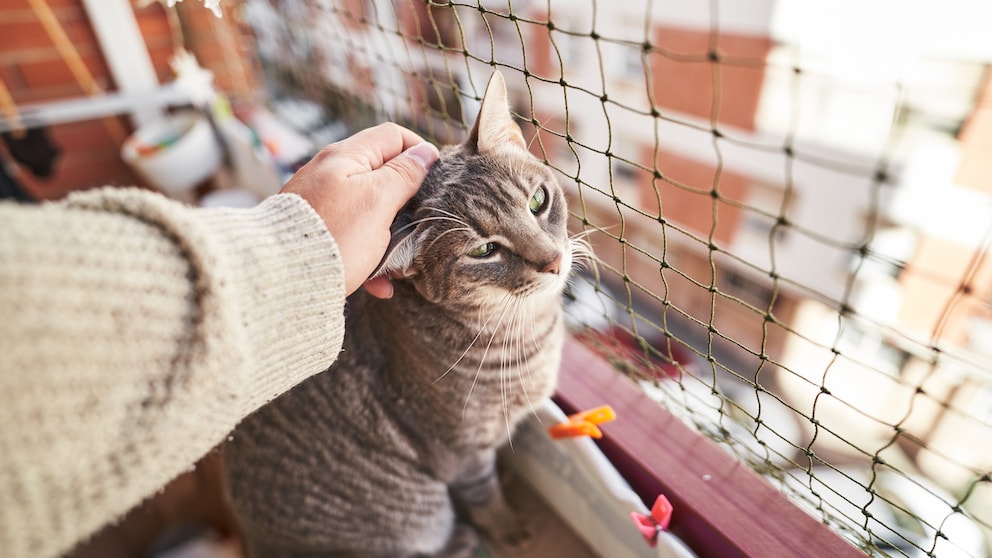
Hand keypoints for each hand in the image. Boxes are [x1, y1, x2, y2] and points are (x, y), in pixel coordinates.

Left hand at [281, 123, 438, 297]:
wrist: (280, 277)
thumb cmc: (334, 235)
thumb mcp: (378, 200)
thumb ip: (403, 174)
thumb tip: (425, 152)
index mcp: (346, 156)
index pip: (393, 136)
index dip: (419, 151)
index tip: (436, 178)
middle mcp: (330, 173)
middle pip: (382, 174)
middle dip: (406, 200)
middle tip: (421, 224)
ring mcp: (321, 202)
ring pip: (369, 210)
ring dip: (390, 235)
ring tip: (399, 263)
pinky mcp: (315, 231)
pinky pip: (351, 237)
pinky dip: (369, 256)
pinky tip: (378, 283)